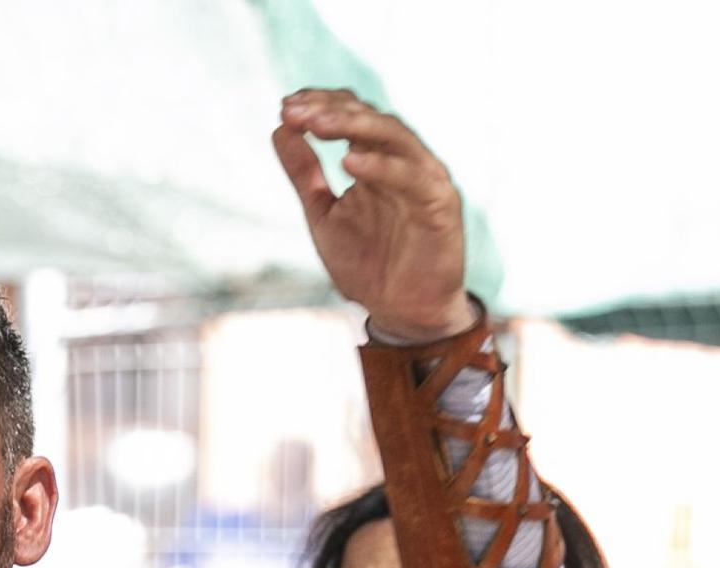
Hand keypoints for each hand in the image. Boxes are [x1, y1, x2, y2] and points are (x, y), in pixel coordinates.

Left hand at [274, 88, 473, 341]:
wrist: (402, 311)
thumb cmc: (368, 262)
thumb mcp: (323, 213)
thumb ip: (304, 174)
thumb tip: (278, 128)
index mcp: (376, 160)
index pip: (351, 116)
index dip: (320, 105)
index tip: (285, 106)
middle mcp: (403, 161)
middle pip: (370, 119)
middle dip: (330, 111)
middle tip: (294, 109)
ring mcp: (425, 179)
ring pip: (394, 136)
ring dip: (354, 126)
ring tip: (317, 124)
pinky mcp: (441, 204)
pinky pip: (413, 177)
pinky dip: (382, 167)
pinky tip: (349, 161)